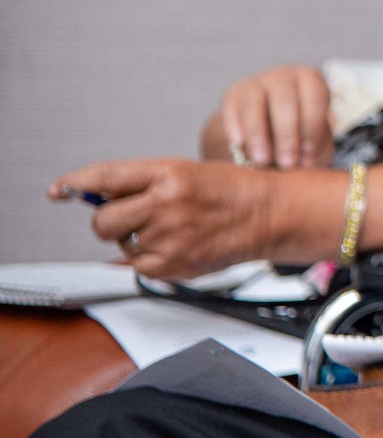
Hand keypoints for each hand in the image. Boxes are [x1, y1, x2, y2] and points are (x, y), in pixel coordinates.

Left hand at [51, 159, 274, 279]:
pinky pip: (138, 265)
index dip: (75, 183)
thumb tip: (96, 197)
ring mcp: (170, 237)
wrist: (270, 215)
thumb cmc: (230, 191)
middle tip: (131, 216)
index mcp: (169, 173)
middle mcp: (167, 204)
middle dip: (108, 220)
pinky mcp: (174, 265)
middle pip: (103, 219)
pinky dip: (149, 257)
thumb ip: (142, 183)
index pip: (106, 177)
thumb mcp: (186, 172)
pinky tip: (176, 245)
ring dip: (134, 238)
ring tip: (170, 229)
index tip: (58, 190)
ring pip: (121, 243)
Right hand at [219, 64, 332, 166]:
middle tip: (287, 163)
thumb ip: (315, 148)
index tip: (308, 154)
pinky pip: (231, 109)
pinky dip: (234, 127)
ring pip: (254, 105)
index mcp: (311, 81)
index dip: (312, 127)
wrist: (267, 126)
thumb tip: (306, 162)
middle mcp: (284, 77)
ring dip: (258, 135)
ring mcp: (255, 83)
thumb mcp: (315, 138)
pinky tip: (239, 145)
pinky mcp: (232, 95)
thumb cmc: (301, 133)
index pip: (315, 98)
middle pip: (285, 102)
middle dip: (287, 135)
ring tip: (263, 161)